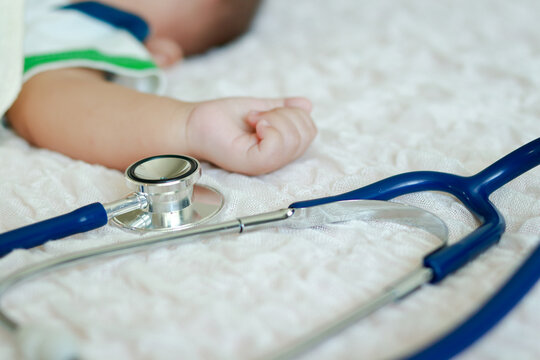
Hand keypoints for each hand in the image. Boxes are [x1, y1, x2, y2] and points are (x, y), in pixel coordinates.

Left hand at [185, 97, 315, 174]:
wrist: (194, 123)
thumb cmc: (222, 119)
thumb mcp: (260, 107)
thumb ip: (283, 108)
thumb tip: (307, 105)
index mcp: (280, 148)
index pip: (310, 131)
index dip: (294, 112)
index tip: (267, 111)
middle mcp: (276, 159)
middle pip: (307, 134)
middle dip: (286, 114)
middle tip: (258, 116)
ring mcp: (265, 164)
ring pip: (294, 139)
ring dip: (275, 118)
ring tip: (254, 120)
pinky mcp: (252, 164)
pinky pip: (277, 146)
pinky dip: (270, 127)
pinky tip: (254, 124)